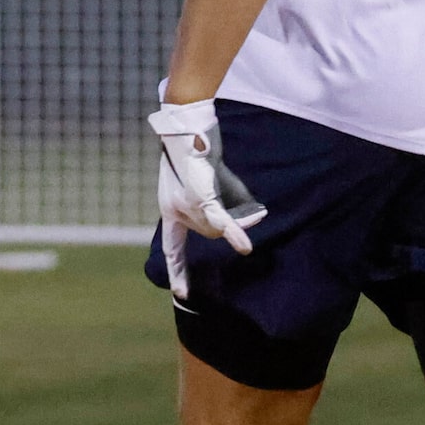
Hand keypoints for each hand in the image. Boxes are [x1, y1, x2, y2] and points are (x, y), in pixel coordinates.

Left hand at [149, 98, 266, 295]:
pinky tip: (246, 248)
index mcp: (170, 212)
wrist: (186, 130)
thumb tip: (255, 218)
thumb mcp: (206, 185)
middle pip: (209, 233)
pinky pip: (221, 220)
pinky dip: (235, 233)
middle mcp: (175, 212)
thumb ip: (225, 205)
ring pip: (219, 227)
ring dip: (235, 216)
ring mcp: (189, 207)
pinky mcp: (204, 197)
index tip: (183, 294)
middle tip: (230, 199)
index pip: (173, 250)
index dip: (179, 272)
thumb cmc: (197, 155)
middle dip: (226, 223)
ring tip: (233, 195)